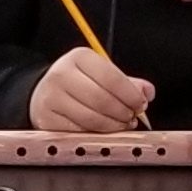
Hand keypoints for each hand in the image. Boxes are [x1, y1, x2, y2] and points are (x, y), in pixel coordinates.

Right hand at [31, 43, 157, 133]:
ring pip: (91, 118)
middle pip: (102, 99)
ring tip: (121, 125)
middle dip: (123, 112)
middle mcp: (61, 74)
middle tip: (132, 118)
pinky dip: (96, 133)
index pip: (111, 78)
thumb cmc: (79, 83)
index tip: (140, 105)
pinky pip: (79, 131)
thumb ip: (127, 82)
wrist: (44, 92)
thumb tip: (148, 92)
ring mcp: (51, 97)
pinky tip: (103, 130)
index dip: (131, 95)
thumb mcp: (101, 74)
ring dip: (113, 126)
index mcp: (79, 57)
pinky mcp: (46, 118)